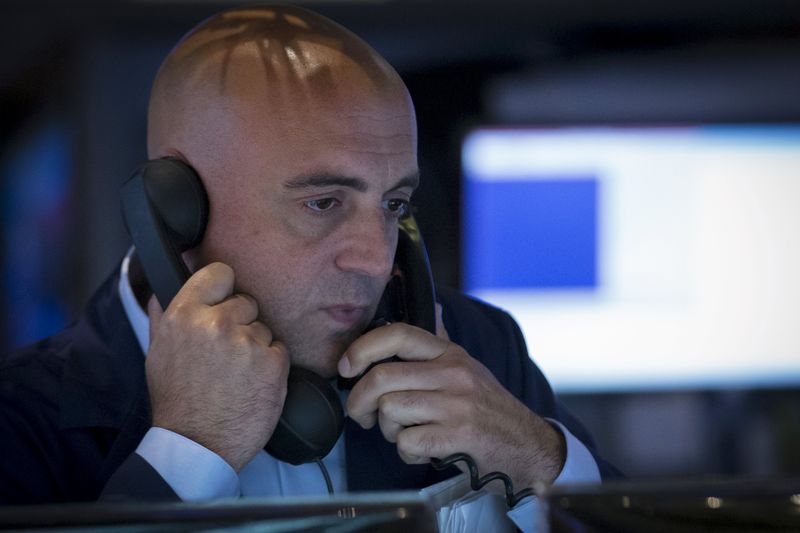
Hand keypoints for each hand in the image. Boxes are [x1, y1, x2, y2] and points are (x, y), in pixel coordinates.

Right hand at [146, 262, 288, 471]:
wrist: (197, 445)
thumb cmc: (177, 401)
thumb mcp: (157, 352)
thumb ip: (165, 313)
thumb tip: (171, 279)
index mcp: (184, 315)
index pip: (219, 272)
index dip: (224, 287)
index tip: (224, 299)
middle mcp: (216, 323)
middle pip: (246, 302)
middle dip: (240, 323)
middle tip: (225, 354)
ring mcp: (247, 343)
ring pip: (264, 328)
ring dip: (255, 347)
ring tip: (236, 374)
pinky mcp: (273, 363)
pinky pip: (279, 350)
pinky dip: (270, 366)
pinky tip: (252, 384)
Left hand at [339, 309, 564, 490]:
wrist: (529, 446)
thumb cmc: (489, 409)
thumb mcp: (468, 368)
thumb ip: (442, 341)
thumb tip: (433, 304)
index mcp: (450, 354)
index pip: (398, 334)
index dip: (362, 348)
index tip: (345, 367)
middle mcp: (454, 373)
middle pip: (382, 378)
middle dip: (360, 402)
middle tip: (363, 416)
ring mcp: (457, 404)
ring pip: (390, 411)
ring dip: (388, 431)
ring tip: (407, 433)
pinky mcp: (459, 435)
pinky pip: (407, 442)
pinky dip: (408, 452)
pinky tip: (425, 450)